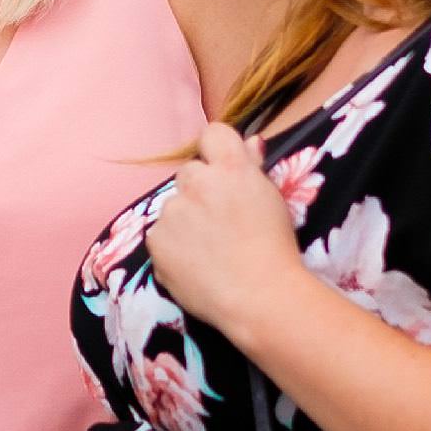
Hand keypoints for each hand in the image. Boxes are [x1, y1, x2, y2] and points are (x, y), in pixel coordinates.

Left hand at [144, 122, 303, 343]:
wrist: (259, 296)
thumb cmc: (275, 248)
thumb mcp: (272, 200)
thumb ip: (254, 167)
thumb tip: (250, 141)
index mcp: (231, 168)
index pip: (213, 134)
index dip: (218, 151)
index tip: (224, 171)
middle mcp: (197, 182)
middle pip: (190, 172)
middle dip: (201, 190)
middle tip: (219, 220)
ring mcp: (173, 211)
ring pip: (174, 206)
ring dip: (185, 219)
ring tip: (209, 249)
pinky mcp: (156, 239)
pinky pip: (161, 234)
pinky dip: (173, 246)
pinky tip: (195, 264)